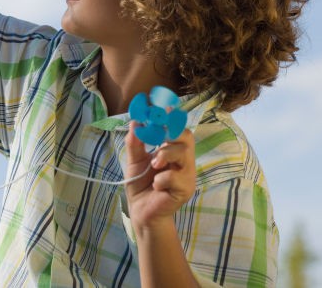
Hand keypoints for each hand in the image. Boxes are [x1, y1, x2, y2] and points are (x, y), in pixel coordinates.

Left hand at [124, 121, 195, 235]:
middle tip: (157, 139)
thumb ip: (135, 143)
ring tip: (154, 165)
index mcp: (172, 151)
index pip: (178, 129)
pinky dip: (162, 179)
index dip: (173, 118)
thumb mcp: (134, 161)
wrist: (141, 212)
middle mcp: (183, 161)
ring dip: (165, 155)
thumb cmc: (141, 186)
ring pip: (184, 153)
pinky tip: (157, 186)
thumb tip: (135, 122)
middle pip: (186, 137)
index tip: (164, 108)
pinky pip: (176, 177)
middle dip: (171, 133)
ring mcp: (187, 175)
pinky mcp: (186, 190)